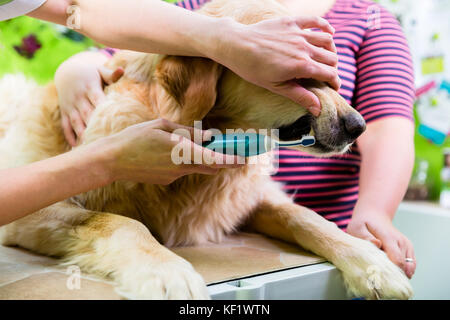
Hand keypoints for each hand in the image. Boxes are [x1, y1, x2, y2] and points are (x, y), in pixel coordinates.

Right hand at [55, 51, 123, 145]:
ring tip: (90, 147)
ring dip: (82, 134)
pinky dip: (70, 137)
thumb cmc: (91, 74)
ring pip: (76, 122)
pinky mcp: (65, 113)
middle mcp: (79, 98)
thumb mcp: (100, 71)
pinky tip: (77, 148)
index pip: (97, 99)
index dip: (103, 109)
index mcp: (90, 87)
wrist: (68, 72)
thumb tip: (122, 70)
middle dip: (95, 126)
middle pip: (87, 114)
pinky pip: (66, 127)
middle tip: (106, 140)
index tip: (113, 121)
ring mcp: (70, 107)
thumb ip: (111, 74)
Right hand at [96, 119, 243, 184]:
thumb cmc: (136, 137)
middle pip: (210, 166)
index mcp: (181, 152)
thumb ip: (188, 132)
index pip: (214, 160)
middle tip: (225, 147)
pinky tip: (166, 152)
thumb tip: (209, 136)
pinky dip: (183, 161)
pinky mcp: (166, 180)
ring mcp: (174, 176)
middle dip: (221, 159)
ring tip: (192, 145)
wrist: (112, 160)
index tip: (245, 159)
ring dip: (201, 158)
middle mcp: (181, 167)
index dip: (232, 160)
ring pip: (196, 167)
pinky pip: (182, 169)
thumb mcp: (162, 127)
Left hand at [212, 16, 339, 115]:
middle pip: (331, 58)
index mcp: (302, 66)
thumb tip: (318, 109)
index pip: (330, 74)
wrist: (237, 45)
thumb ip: (300, 96)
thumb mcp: (276, 87)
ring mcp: (299, 33)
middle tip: (327, 76)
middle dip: (332, 69)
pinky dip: (326, 27)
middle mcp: (304, 48)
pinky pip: (316, 22)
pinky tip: (330, 33)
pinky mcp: (292, 22)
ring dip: (331, 51)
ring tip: (327, 58)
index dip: (335, 83)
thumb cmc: (253, 69)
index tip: (334, 88)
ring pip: (327, 41)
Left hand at [347, 213, 415, 277]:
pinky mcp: (409, 248)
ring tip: (384, 273)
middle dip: (392, 276)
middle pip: (403, 267)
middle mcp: (401, 242)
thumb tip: (377, 244)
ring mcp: (407, 245)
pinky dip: (403, 271)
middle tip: (379, 279)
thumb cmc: (363, 223)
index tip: (379, 278)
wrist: (374, 215)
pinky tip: (391, 270)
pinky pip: (411, 266)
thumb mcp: (357, 227)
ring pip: (409, 268)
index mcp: (389, 237)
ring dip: (398, 273)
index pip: (397, 260)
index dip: (390, 273)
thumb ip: (365, 237)